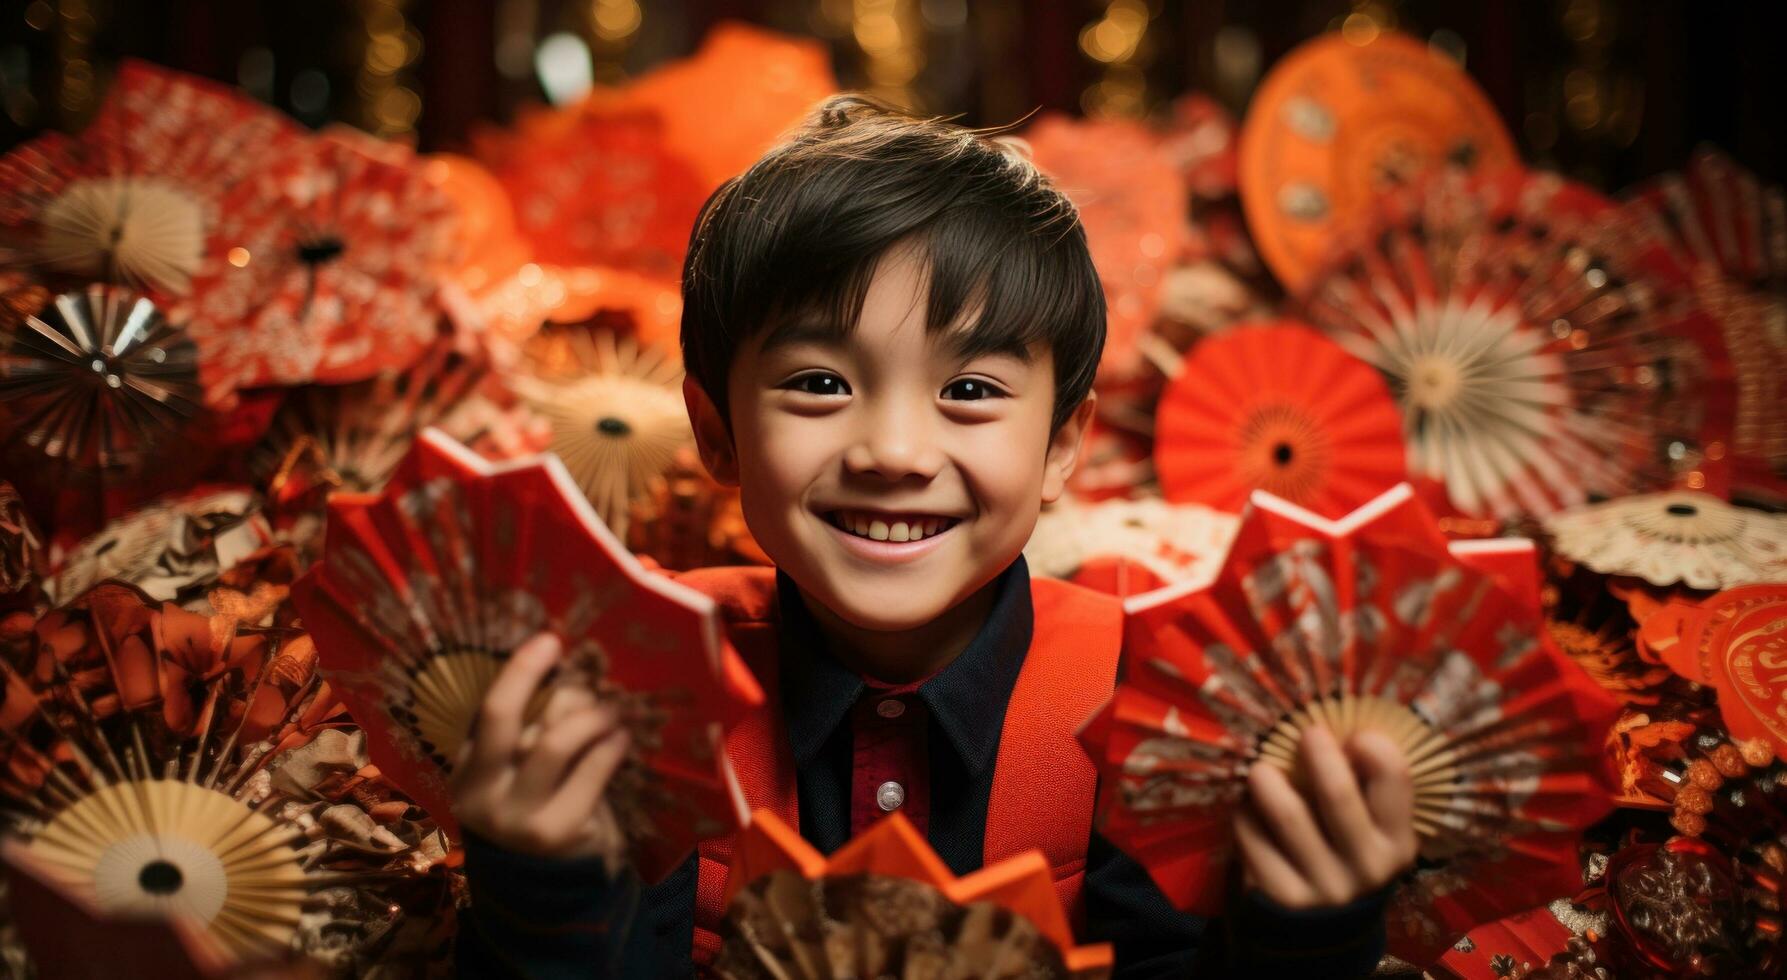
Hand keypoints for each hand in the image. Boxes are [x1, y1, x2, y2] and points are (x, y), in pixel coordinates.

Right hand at [450, 632, 630, 860]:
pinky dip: (609, 748)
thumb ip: (532, 729)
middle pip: (505, 719)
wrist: (549, 880)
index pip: (488, 711)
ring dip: (590, 716)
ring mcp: (515, 817)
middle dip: (536, 677)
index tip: (547, 640)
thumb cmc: (540, 806)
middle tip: (579, 664)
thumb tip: (571, 674)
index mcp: (468, 772)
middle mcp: (482, 794)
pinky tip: (621, 739)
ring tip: (613, 712)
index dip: (518, 671)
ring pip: (554, 743)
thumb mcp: (521, 771)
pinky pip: (589, 773)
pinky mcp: (555, 832)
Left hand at [1234, 724, 1417, 908]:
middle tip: (1303, 733)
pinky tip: (1247, 810)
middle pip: (1337, 794)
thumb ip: (1364, 784)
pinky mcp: (1282, 897)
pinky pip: (1254, 840)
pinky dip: (1246, 816)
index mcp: (1398, 842)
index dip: (1375, 747)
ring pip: (1288, 814)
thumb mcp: (1370, 827)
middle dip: (1317, 754)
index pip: (1394, 781)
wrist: (1322, 926)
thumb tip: (1335, 722)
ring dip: (1269, 781)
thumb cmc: (1345, 851)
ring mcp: (1325, 886)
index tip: (1354, 735)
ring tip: (1261, 769)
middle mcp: (1368, 867)